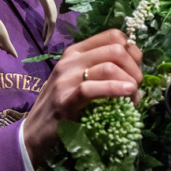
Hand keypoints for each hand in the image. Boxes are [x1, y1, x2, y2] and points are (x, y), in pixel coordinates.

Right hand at [21, 30, 141, 167]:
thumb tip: (135, 73)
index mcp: (76, 52)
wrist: (34, 134)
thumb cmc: (63, 108)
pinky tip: (127, 94)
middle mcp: (71, 60)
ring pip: (109, 66)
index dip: (132, 51)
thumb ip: (102, 72)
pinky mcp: (64, 100)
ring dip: (130, 82)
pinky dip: (115, 89)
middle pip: (116, 50)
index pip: (114, 36)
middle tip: (137, 88)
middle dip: (135, 68)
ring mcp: (66, 79)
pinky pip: (92, 88)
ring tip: (133, 98)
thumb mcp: (80, 82)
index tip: (136, 71)